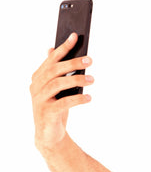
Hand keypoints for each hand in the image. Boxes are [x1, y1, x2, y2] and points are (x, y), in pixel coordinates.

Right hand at [30, 33, 93, 153]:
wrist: (49, 134)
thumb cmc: (55, 108)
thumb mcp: (56, 89)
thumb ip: (55, 71)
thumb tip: (52, 49)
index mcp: (39, 78)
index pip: (51, 59)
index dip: (63, 47)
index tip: (74, 36)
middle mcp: (37, 87)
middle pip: (54, 70)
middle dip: (72, 63)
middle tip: (90, 60)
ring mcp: (40, 100)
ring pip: (57, 85)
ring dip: (77, 80)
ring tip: (92, 80)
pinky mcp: (47, 113)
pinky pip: (63, 103)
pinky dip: (77, 99)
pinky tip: (89, 98)